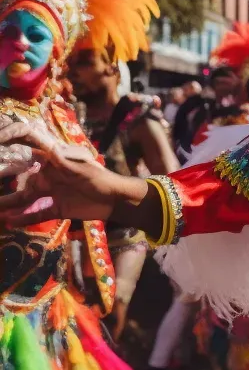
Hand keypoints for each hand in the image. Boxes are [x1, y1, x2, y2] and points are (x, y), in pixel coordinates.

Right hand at [0, 121, 145, 225]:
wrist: (116, 200)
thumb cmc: (102, 180)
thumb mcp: (83, 171)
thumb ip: (64, 163)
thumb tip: (49, 148)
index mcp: (55, 164)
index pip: (32, 155)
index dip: (14, 149)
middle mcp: (49, 177)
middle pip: (24, 181)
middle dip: (7, 186)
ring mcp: (52, 193)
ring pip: (26, 199)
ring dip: (11, 205)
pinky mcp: (57, 208)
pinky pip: (37, 213)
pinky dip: (24, 218)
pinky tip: (9, 222)